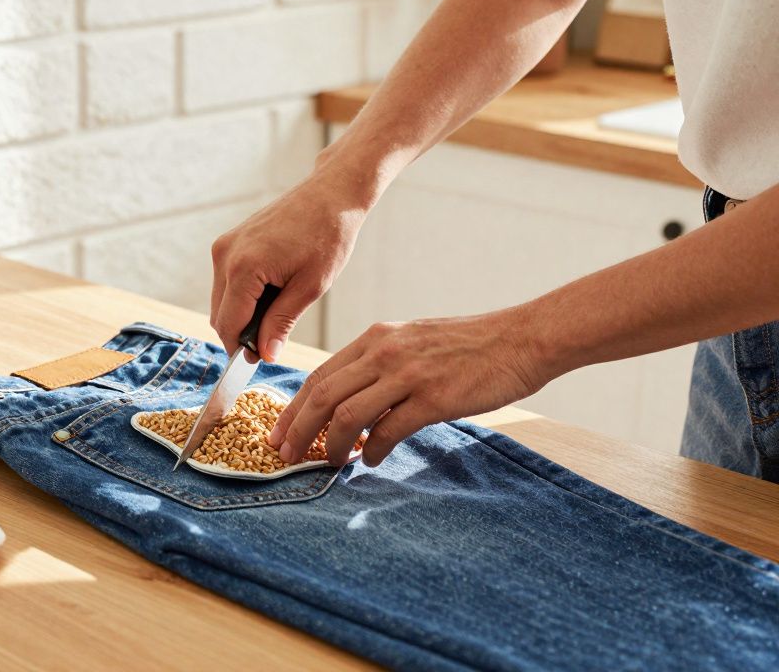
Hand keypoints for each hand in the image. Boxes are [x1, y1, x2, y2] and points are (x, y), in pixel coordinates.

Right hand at [210, 162, 372, 361]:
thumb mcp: (310, 287)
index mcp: (244, 267)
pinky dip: (242, 296)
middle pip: (219, 315)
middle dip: (240, 333)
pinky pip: (226, 281)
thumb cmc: (327, 236)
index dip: (240, 349)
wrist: (330, 194)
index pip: (228, 324)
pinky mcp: (229, 241)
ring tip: (277, 311)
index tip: (258, 360)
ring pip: (221, 300)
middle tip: (272, 341)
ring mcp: (224, 246)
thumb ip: (281, 323)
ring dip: (242, 315)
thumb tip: (264, 355)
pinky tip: (271, 292)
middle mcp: (225, 255)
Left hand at [268, 309, 552, 466]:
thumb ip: (379, 364)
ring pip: (347, 414)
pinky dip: (373, 450)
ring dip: (332, 444)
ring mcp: (407, 374)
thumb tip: (349, 401)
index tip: (279, 433)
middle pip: (322, 396)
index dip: (294, 408)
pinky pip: (388, 430)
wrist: (521, 339)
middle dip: (298, 430)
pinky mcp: (433, 398)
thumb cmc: (468, 345)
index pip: (319, 376)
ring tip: (331, 461)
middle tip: (286, 456)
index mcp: (375, 338)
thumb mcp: (412, 341)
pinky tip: (372, 459)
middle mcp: (383, 352)